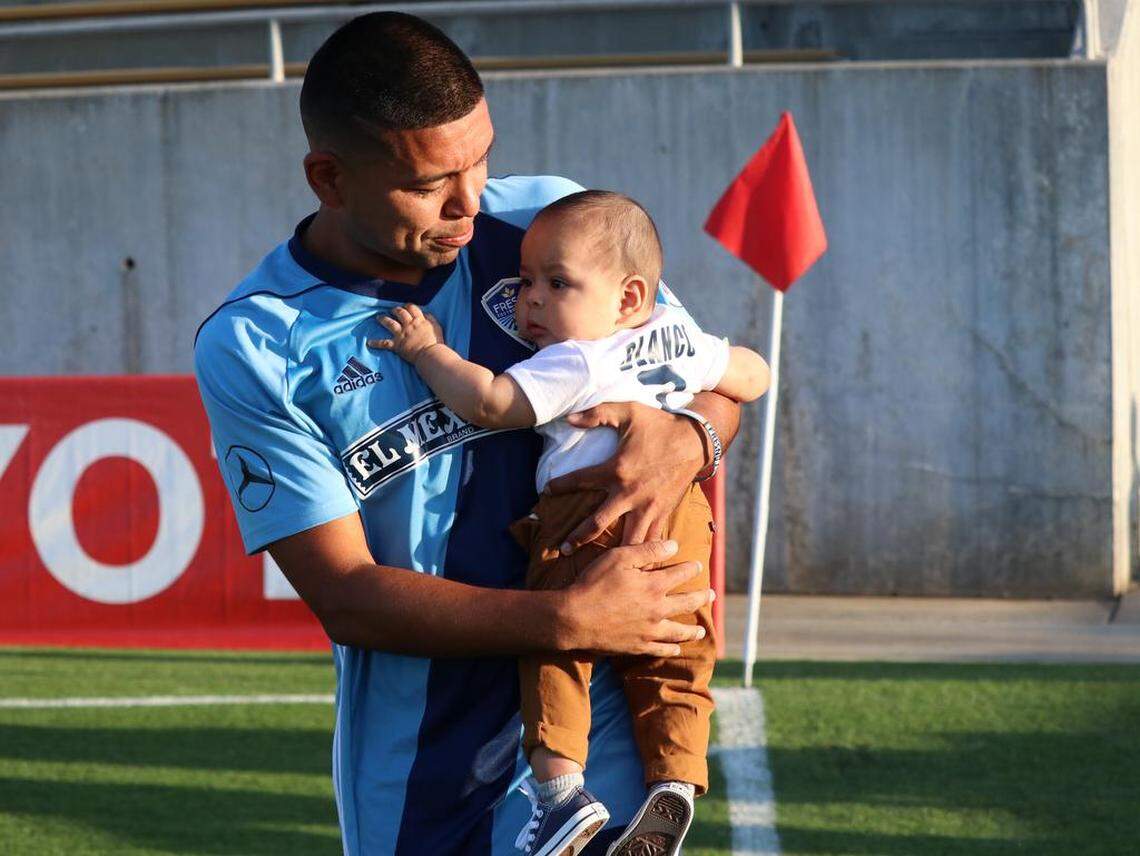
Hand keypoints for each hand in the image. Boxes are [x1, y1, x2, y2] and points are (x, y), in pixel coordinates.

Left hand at [368, 303, 444, 363]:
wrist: (430, 354)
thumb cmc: (435, 342)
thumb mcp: (437, 327)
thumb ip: (431, 319)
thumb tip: (426, 313)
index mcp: (419, 320)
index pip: (411, 307)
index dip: (408, 306)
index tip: (406, 307)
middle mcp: (408, 324)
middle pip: (399, 312)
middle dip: (395, 310)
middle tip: (393, 310)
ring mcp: (401, 334)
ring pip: (389, 323)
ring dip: (383, 319)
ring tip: (379, 318)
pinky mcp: (397, 345)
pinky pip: (384, 343)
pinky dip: (376, 343)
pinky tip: (369, 343)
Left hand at [546, 401, 706, 550]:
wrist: (695, 440)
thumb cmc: (659, 425)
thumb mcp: (628, 411)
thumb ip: (597, 414)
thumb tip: (568, 418)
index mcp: (617, 470)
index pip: (580, 480)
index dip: (560, 486)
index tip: (546, 492)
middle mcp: (630, 493)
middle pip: (598, 523)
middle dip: (579, 537)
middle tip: (563, 549)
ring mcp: (648, 507)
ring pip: (626, 540)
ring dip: (610, 555)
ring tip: (596, 567)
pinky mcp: (663, 513)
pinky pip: (650, 539)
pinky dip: (641, 553)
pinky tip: (632, 566)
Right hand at [560, 540, 713, 656]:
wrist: (574, 618)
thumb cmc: (594, 583)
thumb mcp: (619, 558)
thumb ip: (648, 551)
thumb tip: (674, 545)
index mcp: (654, 585)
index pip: (680, 574)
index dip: (691, 568)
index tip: (698, 565)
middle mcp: (657, 609)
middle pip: (687, 603)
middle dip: (701, 597)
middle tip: (711, 595)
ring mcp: (649, 631)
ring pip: (679, 632)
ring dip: (692, 630)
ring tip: (701, 630)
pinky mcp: (638, 646)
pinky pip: (661, 650)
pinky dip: (671, 650)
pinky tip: (677, 650)